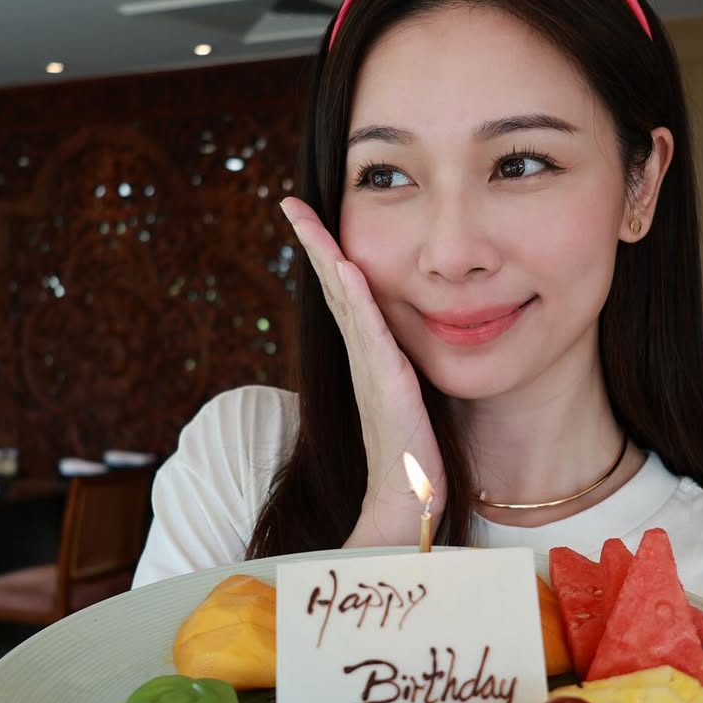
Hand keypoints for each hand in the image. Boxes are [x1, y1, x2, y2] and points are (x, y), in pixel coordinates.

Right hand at [280, 196, 445, 545]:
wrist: (408, 499)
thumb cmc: (412, 453)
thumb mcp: (408, 396)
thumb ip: (401, 367)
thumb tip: (405, 349)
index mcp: (367, 353)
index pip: (344, 293)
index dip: (326, 253)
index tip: (308, 216)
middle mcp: (362, 354)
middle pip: (333, 287)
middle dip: (313, 242)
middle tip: (291, 203)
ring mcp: (371, 366)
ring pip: (345, 301)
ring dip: (325, 257)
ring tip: (306, 219)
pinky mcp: (388, 382)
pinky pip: (370, 332)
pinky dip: (356, 298)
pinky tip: (345, 268)